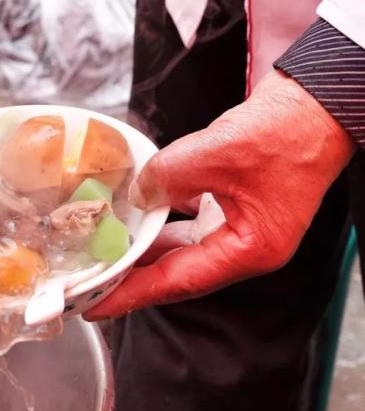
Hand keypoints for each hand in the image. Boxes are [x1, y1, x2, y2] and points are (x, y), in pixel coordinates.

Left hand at [84, 70, 355, 320]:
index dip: (134, 294)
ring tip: (107, 250)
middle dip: (135, 273)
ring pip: (182, 245)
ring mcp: (241, 226)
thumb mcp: (214, 153)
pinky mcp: (235, 205)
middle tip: (94, 281)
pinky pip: (191, 221)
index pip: (179, 281)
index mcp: (249, 250)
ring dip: (147, 244)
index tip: (98, 305)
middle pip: (179, 270)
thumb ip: (166, 178)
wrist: (316, 104)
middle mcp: (245, 247)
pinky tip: (139, 211)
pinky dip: (164, 218)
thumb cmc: (285, 132)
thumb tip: (137, 195)